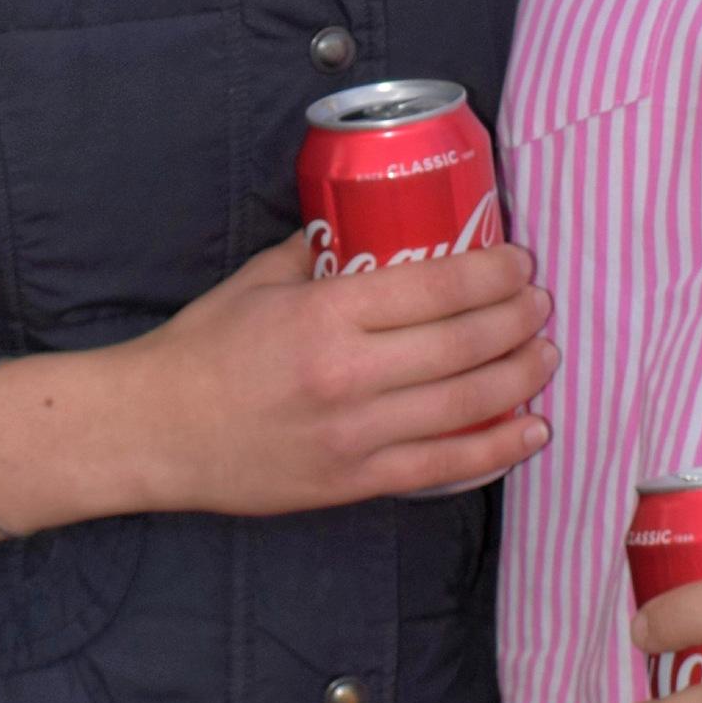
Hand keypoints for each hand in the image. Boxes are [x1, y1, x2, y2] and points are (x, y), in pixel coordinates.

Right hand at [77, 229, 558, 516]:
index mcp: (325, 314)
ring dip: (521, 377)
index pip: (437, 286)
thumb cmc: (204, 349)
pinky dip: (496, 450)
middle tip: (540, 304)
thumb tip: (374, 221)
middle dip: (519, 320)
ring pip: (467, 405)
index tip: (519, 261)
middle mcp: (348, 374)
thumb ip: (321, 250)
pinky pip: (444, 468)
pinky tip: (531, 430)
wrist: (155, 432)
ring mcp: (355, 434)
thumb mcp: (260, 280)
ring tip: (546, 354)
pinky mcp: (355, 481)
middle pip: (465, 344)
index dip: (494, 272)